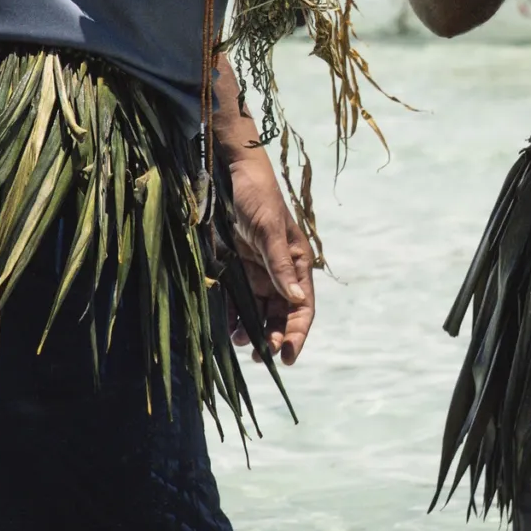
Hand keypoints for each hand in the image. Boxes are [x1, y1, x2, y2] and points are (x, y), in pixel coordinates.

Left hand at [224, 148, 315, 364]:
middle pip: (280, 315)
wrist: (228, 174)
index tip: (287, 356)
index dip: (297, 333)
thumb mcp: (270, 230)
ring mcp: (256, 272)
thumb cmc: (257, 196)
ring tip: (240, 343)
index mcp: (296, 264)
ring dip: (252, 331)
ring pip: (258, 312)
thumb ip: (281, 266)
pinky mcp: (234, 270)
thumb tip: (297, 300)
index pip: (302, 307)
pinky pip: (236, 301)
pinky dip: (233, 318)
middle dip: (273, 338)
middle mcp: (279, 273)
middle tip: (260, 356)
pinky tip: (228, 331)